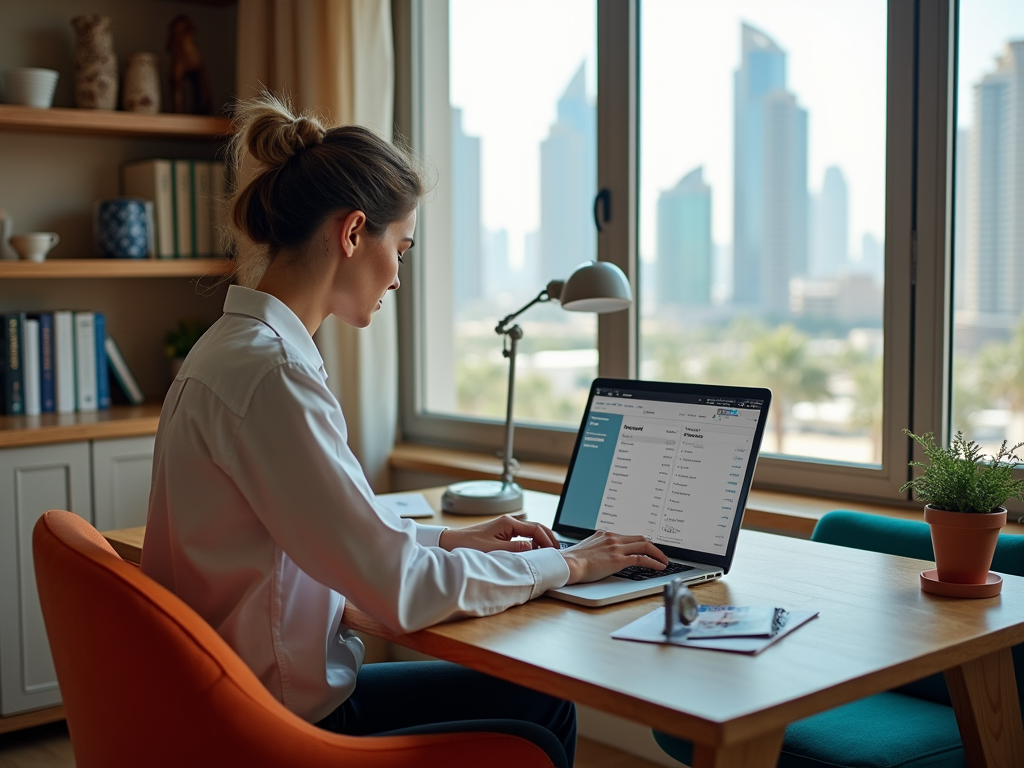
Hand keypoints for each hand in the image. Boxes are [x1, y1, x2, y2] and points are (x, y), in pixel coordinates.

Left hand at [438, 515, 558, 553]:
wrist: (452, 542)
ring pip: (530, 531)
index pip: (535, 529)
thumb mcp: (493, 550)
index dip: (547, 539)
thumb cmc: (469, 545)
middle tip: (557, 551)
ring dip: (541, 540)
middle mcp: (509, 522)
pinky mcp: (502, 532)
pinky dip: (532, 542)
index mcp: (508, 523)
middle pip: (536, 527)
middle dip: (548, 538)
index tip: (554, 551)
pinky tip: (534, 551)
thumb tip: (533, 547)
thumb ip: (514, 549)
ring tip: (548, 552)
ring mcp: (506, 526)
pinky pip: (522, 535)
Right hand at [560, 530, 668, 584]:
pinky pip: (642, 558)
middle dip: (653, 546)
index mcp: (605, 534)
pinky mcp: (618, 559)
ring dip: (657, 553)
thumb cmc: (573, 560)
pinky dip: (654, 562)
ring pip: (644, 545)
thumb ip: (597, 548)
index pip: (628, 536)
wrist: (568, 564)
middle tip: (660, 554)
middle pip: (640, 538)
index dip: (640, 542)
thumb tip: (601, 556)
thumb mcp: (587, 548)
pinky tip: (659, 566)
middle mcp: (612, 538)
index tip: (646, 548)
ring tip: (664, 561)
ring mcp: (616, 547)